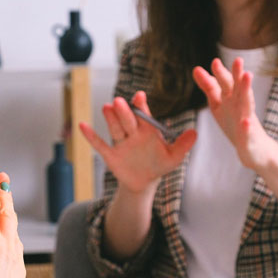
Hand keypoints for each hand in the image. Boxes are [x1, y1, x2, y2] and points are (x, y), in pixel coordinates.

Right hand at [79, 91, 196, 194]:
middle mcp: (132, 133)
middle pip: (127, 120)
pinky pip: (100, 145)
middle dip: (124, 112)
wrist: (145, 182)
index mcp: (147, 130)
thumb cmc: (159, 165)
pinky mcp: (111, 155)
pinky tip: (82, 126)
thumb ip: (183, 145)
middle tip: (120, 102)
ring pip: (115, 129)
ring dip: (110, 119)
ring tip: (107, 107)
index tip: (139, 96)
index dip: (141, 106)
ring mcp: (121, 143)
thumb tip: (195, 133)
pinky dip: (91, 136)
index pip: (143, 115)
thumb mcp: (174, 157)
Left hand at [192, 58, 277, 170]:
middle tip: (238, 60)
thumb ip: (209, 87)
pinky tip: (245, 123)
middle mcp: (240, 105)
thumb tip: (196, 69)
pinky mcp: (249, 137)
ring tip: (248, 77)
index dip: (219, 74)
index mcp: (231, 99)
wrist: (254, 149)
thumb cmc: (235, 123)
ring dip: (247, 91)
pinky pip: (248, 132)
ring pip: (247, 104)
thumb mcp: (219, 104)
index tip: (214, 62)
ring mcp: (246, 120)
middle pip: (238, 88)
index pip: (225, 83)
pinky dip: (247, 127)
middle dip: (237, 75)